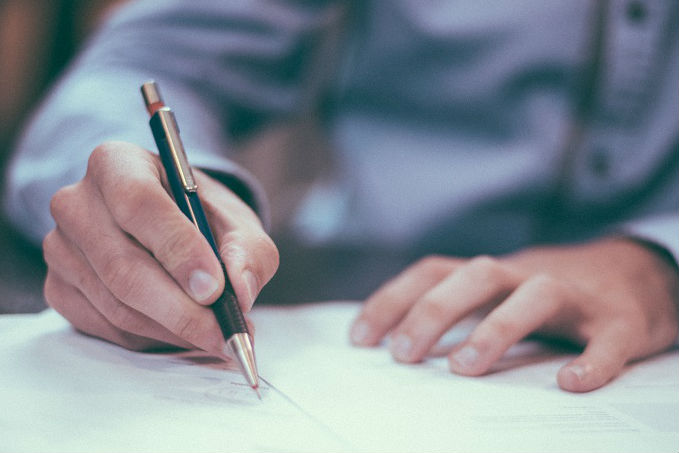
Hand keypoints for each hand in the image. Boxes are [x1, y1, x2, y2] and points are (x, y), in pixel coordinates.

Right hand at [43, 141, 278, 355]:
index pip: (139, 203)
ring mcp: (61, 248)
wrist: (170, 227)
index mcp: (117, 164)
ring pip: (116, 305)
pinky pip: (106, 327)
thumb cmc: (202, 218)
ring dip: (173, 329)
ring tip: (216, 335)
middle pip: (122, 266)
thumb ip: (248, 251)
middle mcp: (77, 203)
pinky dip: (152, 338)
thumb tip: (240, 290)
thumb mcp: (237, 222)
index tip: (215, 288)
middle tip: (224, 332)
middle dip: (181, 309)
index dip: (178, 249)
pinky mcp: (59, 288)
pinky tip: (183, 332)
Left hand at [350, 239, 677, 391]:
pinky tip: (571, 384)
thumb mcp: (500, 292)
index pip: (433, 272)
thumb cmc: (552, 293)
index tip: (360, 338)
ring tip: (463, 368)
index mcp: (493, 274)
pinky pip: (609, 338)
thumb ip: (459, 308)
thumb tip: (397, 342)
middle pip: (477, 276)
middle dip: (434, 311)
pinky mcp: (621, 320)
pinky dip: (592, 361)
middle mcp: (528, 275)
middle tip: (402, 354)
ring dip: (497, 328)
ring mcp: (577, 296)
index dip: (393, 299)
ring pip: (537, 295)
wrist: (639, 273)